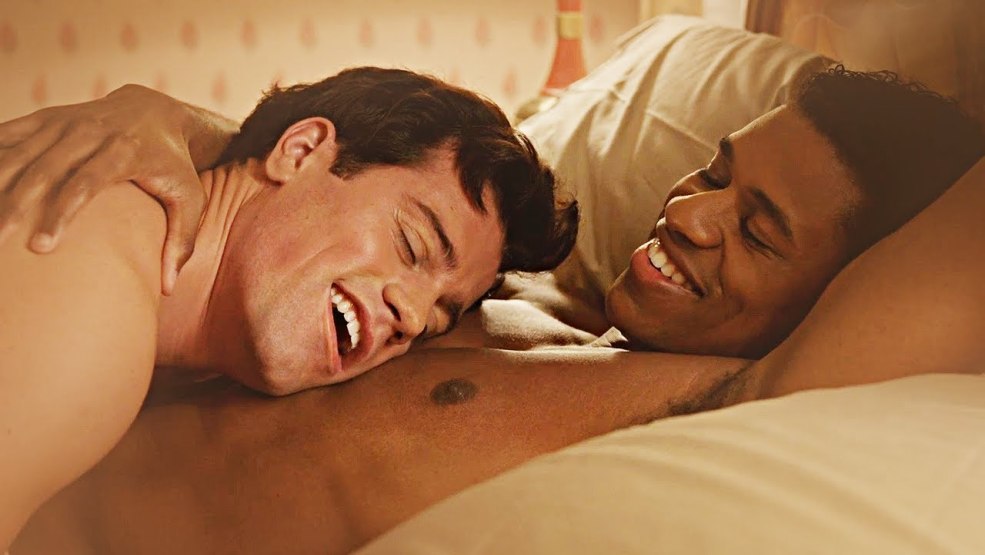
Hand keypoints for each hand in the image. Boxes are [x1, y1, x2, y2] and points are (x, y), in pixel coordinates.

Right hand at [0, 85, 208, 294]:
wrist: (155, 111)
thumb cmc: (174, 166)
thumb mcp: (190, 199)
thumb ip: (182, 241)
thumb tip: (168, 288)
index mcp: (125, 152)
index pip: (86, 183)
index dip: (61, 214)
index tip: (41, 247)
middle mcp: (90, 132)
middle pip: (45, 170)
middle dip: (17, 205)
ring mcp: (64, 123)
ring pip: (19, 152)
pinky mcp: (45, 119)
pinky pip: (8, 135)